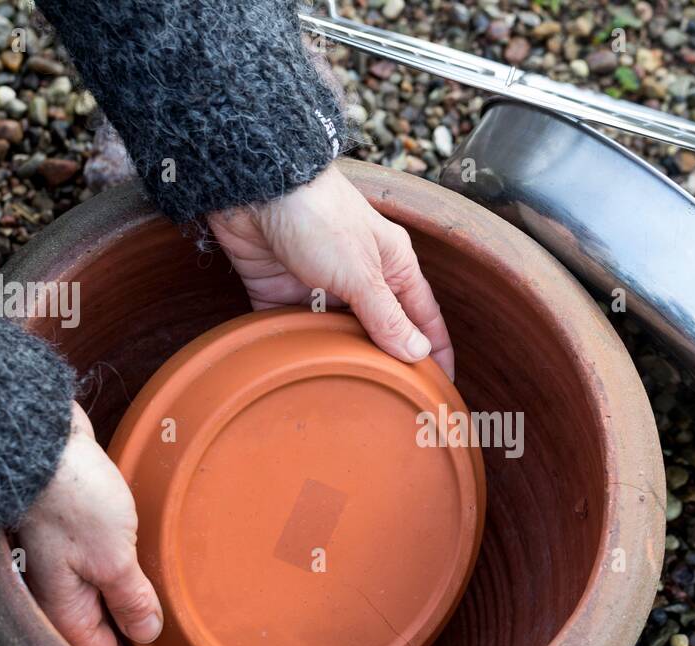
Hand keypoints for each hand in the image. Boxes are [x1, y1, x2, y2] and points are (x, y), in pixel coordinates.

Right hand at [17, 402, 159, 645]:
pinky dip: (125, 588)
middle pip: (99, 639)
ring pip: (102, 607)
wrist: (39, 441)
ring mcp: (68, 567)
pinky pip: (104, 576)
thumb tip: (147, 634)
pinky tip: (147, 588)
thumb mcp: (112, 556)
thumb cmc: (71, 500)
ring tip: (168, 637)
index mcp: (65, 609)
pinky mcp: (77, 539)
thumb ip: (131, 597)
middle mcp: (61, 594)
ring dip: (130, 622)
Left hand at [208, 163, 454, 379]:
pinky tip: (302, 373)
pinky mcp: (278, 293)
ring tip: (349, 396)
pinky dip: (293, 347)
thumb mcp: (362, 274)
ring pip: (334, 335)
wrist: (253, 190)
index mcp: (392, 264)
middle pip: (380, 330)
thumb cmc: (319, 217)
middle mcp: (359, 276)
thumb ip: (388, 318)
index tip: (441, 387)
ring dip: (338, 358)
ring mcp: (318, 285)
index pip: (423, 316)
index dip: (435, 351)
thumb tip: (417, 355)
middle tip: (395, 406)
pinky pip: (290, 330)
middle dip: (386, 363)